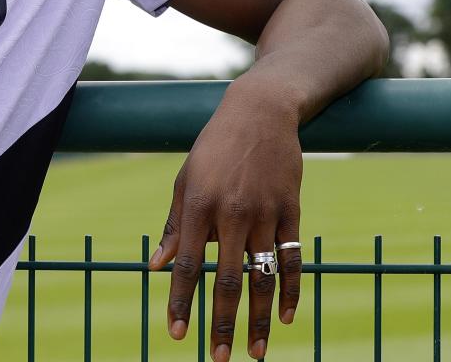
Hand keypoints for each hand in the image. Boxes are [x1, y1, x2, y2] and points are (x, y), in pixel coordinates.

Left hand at [147, 79, 303, 360]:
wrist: (260, 112)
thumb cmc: (214, 147)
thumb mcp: (185, 179)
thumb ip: (174, 225)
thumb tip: (158, 266)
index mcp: (198, 205)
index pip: (188, 264)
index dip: (182, 302)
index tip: (178, 334)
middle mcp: (231, 212)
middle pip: (227, 279)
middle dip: (222, 323)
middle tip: (220, 357)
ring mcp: (264, 212)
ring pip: (262, 277)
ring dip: (258, 318)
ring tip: (255, 351)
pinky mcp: (291, 210)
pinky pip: (292, 259)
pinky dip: (290, 291)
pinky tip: (285, 318)